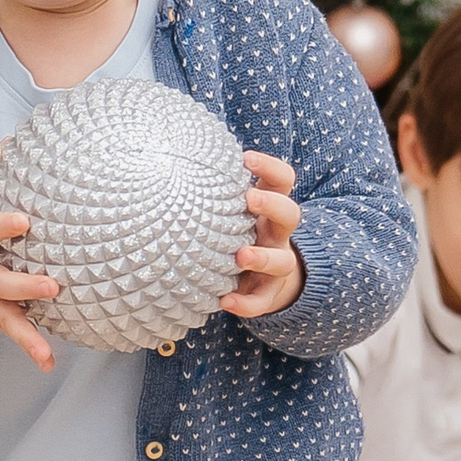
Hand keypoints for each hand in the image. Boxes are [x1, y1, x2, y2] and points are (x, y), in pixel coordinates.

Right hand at [0, 144, 61, 370]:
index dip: (2, 225)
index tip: (26, 220)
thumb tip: (19, 135)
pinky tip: (48, 361)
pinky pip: (11, 332)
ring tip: (48, 341)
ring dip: (27, 327)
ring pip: (4, 313)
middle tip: (52, 284)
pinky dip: (30, 347)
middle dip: (22, 284)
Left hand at [220, 150, 304, 317]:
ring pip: (283, 261)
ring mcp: (276, 265)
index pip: (282, 181)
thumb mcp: (232, 211)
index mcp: (269, 209)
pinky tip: (226, 301)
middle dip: (271, 205)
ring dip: (263, 257)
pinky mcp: (267, 294)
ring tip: (241, 255)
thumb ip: (214, 193)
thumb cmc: (236, 234)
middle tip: (248, 198)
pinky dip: (246, 303)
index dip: (270, 168)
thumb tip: (170, 162)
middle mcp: (277, 234)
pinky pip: (261, 300)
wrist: (264, 280)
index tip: (246, 158)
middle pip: (290, 214)